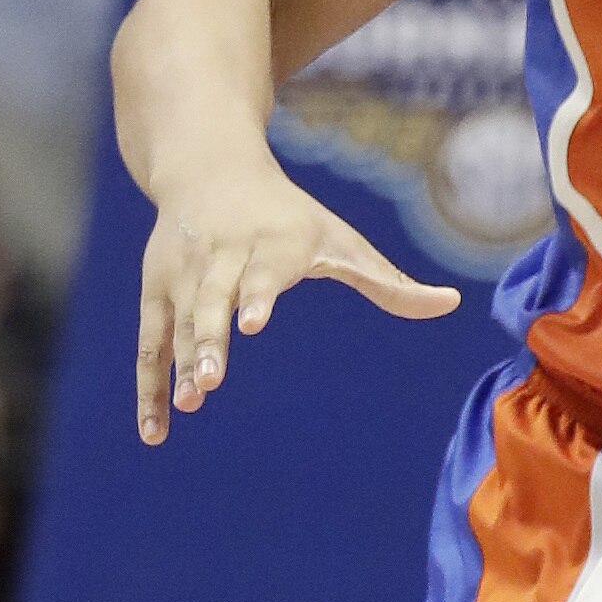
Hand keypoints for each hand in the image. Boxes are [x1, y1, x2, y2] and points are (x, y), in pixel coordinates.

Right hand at [135, 157, 457, 444]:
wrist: (209, 170)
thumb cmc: (289, 218)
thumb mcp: (341, 240)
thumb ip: (388, 280)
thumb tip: (451, 303)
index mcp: (273, 242)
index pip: (263, 271)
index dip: (256, 295)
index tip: (252, 323)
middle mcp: (222, 255)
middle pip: (211, 298)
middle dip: (208, 336)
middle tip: (212, 379)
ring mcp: (183, 274)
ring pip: (177, 322)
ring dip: (180, 362)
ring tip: (190, 405)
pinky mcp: (156, 292)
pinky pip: (149, 343)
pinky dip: (149, 385)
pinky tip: (156, 431)